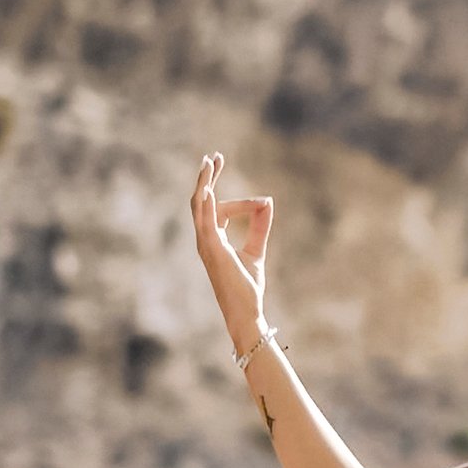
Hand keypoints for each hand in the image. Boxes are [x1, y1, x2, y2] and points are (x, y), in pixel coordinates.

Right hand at [189, 154, 276, 353]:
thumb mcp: (256, 250)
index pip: (221, 209)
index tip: (264, 202)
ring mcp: (206, 244)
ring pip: (199, 207)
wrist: (245, 311)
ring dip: (204, 184)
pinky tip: (207, 190)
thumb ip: (259, 227)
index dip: (244, 203)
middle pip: (201, 201)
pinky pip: (205, 224)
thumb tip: (267, 202)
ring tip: (208, 163)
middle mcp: (205, 239)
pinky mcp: (212, 251)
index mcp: (213, 239)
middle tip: (213, 156)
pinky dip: (206, 206)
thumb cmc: (246, 286)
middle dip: (207, 178)